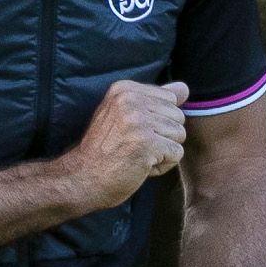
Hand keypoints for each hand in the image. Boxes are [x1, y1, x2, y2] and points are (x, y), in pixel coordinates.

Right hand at [64, 80, 189, 210]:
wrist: (81, 178)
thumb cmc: (103, 151)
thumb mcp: (124, 116)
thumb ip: (154, 99)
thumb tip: (184, 88)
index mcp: (124, 89)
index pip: (169, 100)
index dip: (156, 122)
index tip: (129, 133)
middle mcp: (130, 99)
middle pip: (177, 117)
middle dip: (162, 137)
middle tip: (132, 147)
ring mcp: (139, 121)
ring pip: (179, 135)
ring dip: (162, 152)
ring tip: (136, 156)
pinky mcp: (147, 143)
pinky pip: (177, 153)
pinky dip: (162, 166)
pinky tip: (140, 167)